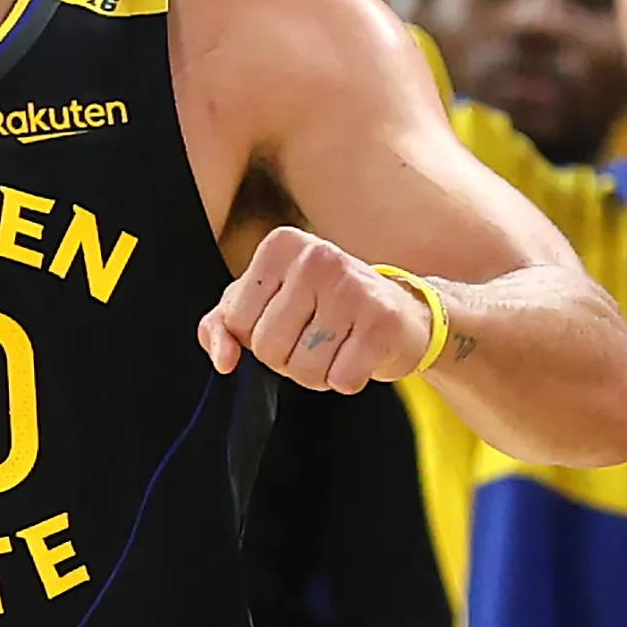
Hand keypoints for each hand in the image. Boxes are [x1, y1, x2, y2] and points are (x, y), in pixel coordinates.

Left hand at [198, 227, 435, 391]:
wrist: (404, 312)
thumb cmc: (321, 307)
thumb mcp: (263, 304)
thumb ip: (222, 326)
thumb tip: (224, 361)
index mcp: (280, 245)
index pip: (235, 321)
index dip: (257, 337)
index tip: (287, 320)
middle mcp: (316, 257)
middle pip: (267, 348)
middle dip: (286, 360)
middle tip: (316, 337)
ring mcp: (352, 286)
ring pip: (303, 369)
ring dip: (317, 374)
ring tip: (338, 346)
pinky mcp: (382, 321)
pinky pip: (341, 380)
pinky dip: (347, 381)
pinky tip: (360, 355)